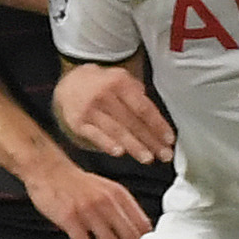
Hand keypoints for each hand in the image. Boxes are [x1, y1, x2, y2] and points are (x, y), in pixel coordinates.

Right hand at [24, 159, 149, 238]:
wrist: (48, 169)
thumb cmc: (75, 181)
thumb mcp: (105, 187)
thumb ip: (120, 206)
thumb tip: (136, 229)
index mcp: (118, 194)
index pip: (141, 222)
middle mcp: (106, 201)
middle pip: (129, 235)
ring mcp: (88, 211)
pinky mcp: (70, 219)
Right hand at [55, 61, 173, 165]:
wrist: (69, 83)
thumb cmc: (102, 85)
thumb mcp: (121, 79)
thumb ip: (139, 96)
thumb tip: (157, 121)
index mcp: (119, 83)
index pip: (143, 108)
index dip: (158, 125)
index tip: (169, 139)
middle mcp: (104, 95)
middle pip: (132, 122)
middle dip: (151, 141)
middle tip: (164, 154)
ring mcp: (90, 109)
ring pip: (116, 131)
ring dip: (134, 147)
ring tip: (148, 158)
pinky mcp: (78, 122)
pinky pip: (95, 135)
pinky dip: (108, 144)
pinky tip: (119, 152)